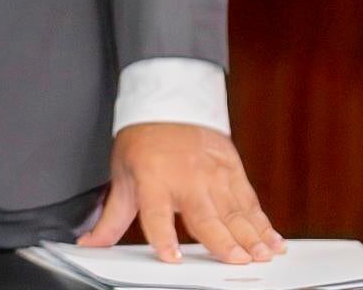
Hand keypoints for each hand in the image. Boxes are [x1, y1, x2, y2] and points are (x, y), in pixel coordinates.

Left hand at [80, 123, 281, 265]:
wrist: (167, 100)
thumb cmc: (142, 142)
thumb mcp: (121, 177)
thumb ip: (111, 219)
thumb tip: (89, 246)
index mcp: (153, 181)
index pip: (156, 214)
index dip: (163, 237)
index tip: (171, 256)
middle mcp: (185, 178)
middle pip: (206, 216)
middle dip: (225, 241)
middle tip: (240, 262)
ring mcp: (212, 173)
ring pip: (234, 211)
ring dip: (252, 235)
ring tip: (264, 255)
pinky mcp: (231, 167)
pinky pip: (249, 199)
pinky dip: (263, 220)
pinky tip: (273, 239)